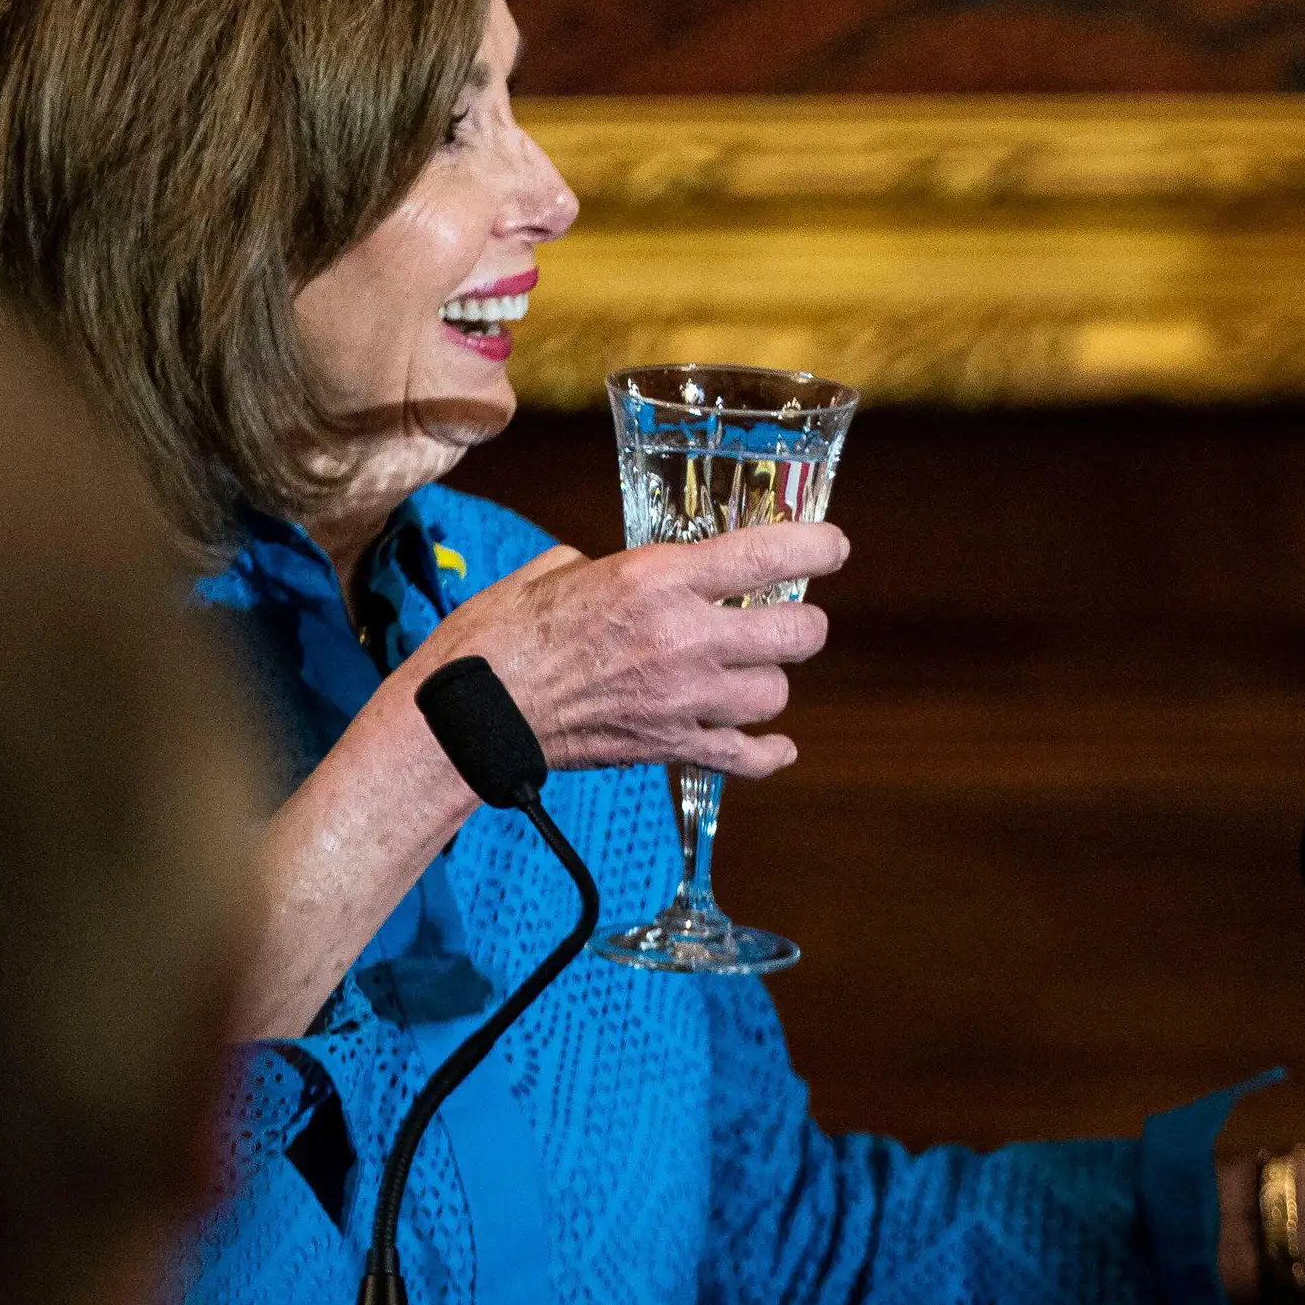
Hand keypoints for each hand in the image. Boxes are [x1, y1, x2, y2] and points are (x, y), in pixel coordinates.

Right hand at [412, 521, 845, 776]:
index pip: (767, 557)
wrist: (470, 713)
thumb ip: (621, 569)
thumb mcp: (561, 570)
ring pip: (775, 694)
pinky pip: (745, 757)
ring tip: (748, 675)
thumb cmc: (503, 634)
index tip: (834, 547)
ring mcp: (681, 699)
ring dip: (769, 683)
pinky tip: (776, 746)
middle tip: (786, 620)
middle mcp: (684, 638)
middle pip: (796, 634)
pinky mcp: (668, 747)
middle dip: (802, 624)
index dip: (817, 548)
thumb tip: (642, 576)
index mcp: (658, 579)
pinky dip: (768, 754)